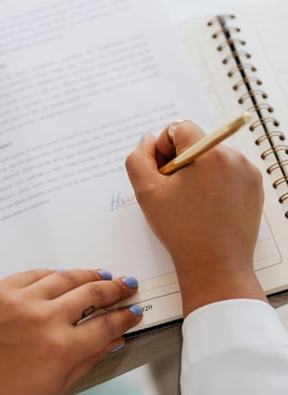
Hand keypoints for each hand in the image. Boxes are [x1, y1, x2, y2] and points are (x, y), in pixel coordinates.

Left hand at [0, 268, 141, 394]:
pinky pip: (36, 274)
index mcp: (62, 349)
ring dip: (89, 274)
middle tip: (128, 284)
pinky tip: (65, 277)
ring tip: (103, 274)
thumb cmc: (5, 393)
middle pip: (93, 293)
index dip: (126, 316)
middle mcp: (45, 320)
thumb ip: (90, 359)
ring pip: (67, 277)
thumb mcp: (57, 386)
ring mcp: (21, 300)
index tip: (134, 310)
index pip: (107, 324)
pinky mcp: (1, 289)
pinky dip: (55, 274)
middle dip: (116, 288)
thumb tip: (116, 339)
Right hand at [125, 120, 266, 314]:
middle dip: (180, 161)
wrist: (216, 266)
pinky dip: (214, 183)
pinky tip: (207, 206)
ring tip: (191, 202)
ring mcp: (248, 172)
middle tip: (173, 192)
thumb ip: (139, 159)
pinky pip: (228, 172)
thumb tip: (147, 141)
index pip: (179, 128)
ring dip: (197, 172)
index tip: (162, 173)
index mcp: (207, 152)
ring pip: (212, 158)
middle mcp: (233, 156)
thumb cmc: (182, 231)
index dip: (163, 148)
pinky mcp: (254, 187)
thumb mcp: (146, 192)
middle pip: (196, 142)